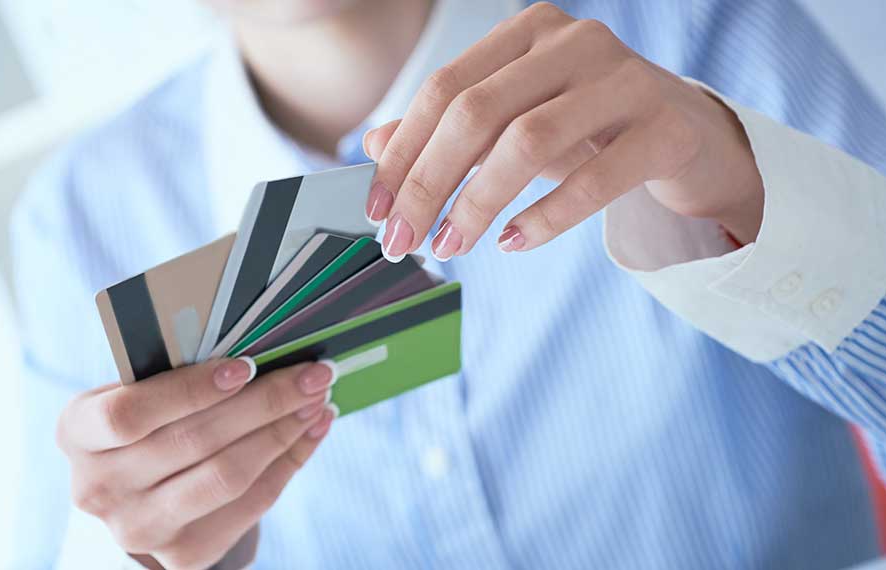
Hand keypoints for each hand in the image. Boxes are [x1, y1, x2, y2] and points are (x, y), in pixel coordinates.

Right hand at [57, 358, 335, 569]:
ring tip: (317, 400)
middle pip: (194, 442)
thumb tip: (262, 346)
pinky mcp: (182, 554)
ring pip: (228, 476)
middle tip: (313, 374)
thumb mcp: (143, 388)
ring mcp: (137, 528)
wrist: (143, 488)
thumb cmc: (152, 415)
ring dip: (283, 432)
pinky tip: (310, 431)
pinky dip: (289, 462)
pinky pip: (250, 504)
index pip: (130, 413)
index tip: (247, 365)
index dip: (191, 390)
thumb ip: (182, 369)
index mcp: (77, 430)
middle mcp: (97, 487)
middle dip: (265, 402)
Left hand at [363, 2, 763, 260]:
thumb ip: (448, 131)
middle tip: (405, 240)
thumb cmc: (589, 130)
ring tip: (451, 245)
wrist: (688, 137)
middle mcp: (575, 41)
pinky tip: (513, 242)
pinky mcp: (666, 128)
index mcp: (528, 32)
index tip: (378, 210)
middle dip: (429, 183)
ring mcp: (626, 79)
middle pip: (477, 112)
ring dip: (477, 203)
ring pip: (528, 141)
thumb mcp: (512, 126)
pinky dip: (545, 217)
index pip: (445, 88)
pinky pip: (594, 179)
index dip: (403, 151)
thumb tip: (374, 145)